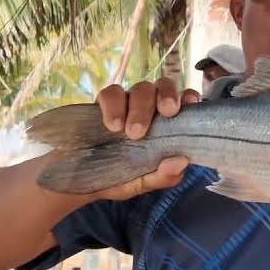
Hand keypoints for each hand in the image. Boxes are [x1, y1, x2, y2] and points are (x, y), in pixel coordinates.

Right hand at [84, 77, 200, 199]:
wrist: (79, 180)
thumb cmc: (119, 177)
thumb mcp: (142, 183)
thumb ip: (163, 176)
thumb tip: (182, 162)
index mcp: (165, 123)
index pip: (184, 99)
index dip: (188, 96)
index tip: (190, 103)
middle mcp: (150, 107)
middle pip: (164, 86)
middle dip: (166, 97)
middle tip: (166, 115)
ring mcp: (127, 102)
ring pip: (141, 87)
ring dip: (140, 106)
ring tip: (132, 132)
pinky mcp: (103, 103)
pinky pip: (111, 92)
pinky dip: (113, 105)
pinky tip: (112, 125)